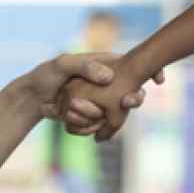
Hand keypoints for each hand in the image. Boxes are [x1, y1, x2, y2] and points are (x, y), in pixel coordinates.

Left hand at [21, 53, 154, 136]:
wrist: (33, 98)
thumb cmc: (47, 75)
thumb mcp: (63, 65)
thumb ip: (85, 67)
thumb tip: (110, 77)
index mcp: (106, 65)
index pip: (135, 66)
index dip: (151, 70)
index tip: (160, 78)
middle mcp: (109, 83)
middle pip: (133, 92)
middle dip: (134, 98)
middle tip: (128, 101)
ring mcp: (103, 101)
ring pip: (119, 113)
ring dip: (102, 115)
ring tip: (83, 111)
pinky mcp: (95, 116)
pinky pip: (104, 125)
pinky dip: (93, 127)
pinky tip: (82, 126)